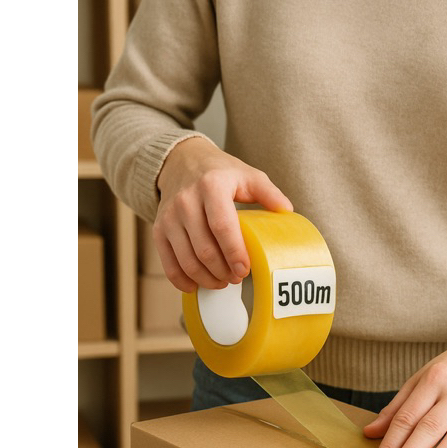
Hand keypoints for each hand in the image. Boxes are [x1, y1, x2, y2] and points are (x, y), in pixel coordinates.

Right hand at [154, 137, 292, 291]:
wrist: (181, 162)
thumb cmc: (219, 173)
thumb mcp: (247, 175)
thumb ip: (268, 192)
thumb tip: (287, 210)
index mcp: (212, 186)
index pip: (222, 226)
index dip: (234, 252)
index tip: (244, 270)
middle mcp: (186, 201)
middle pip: (205, 249)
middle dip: (223, 271)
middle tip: (237, 278)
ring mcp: (169, 216)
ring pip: (187, 260)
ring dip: (206, 278)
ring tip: (222, 282)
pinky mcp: (159, 229)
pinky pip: (168, 262)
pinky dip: (182, 280)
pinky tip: (196, 285)